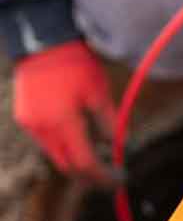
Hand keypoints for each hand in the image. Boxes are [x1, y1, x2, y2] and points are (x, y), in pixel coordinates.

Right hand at [13, 40, 116, 180]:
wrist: (42, 40)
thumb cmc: (75, 63)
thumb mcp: (99, 93)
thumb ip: (109, 124)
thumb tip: (118, 145)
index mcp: (63, 123)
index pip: (85, 164)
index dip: (103, 177)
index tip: (120, 180)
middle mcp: (42, 128)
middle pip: (68, 167)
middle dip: (91, 175)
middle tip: (111, 174)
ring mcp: (30, 124)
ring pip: (56, 156)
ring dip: (77, 160)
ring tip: (98, 152)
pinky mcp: (24, 117)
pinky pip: (46, 142)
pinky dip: (64, 146)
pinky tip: (79, 136)